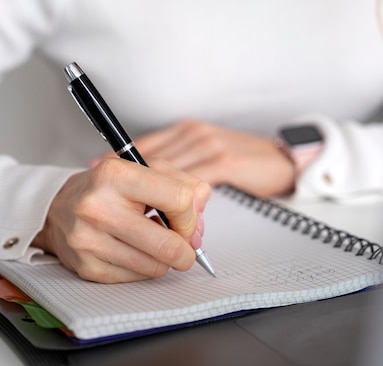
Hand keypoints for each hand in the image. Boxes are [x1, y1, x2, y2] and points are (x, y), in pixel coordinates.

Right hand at [32, 158, 210, 282]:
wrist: (56, 209)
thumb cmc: (107, 189)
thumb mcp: (145, 170)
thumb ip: (183, 184)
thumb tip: (201, 214)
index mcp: (115, 175)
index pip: (179, 200)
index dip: (190, 216)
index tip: (185, 220)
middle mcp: (97, 208)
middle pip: (169, 245)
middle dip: (186, 249)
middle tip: (184, 245)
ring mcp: (89, 241)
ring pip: (156, 266)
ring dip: (164, 259)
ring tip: (151, 241)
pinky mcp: (88, 268)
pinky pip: (137, 277)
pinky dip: (144, 267)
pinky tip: (133, 251)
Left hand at [113, 120, 294, 197]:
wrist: (284, 159)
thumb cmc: (244, 162)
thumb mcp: (207, 159)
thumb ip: (181, 170)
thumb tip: (155, 191)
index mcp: (185, 131)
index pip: (144, 146)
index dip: (119, 162)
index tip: (98, 171)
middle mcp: (192, 134)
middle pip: (152, 160)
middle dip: (134, 184)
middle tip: (116, 202)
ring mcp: (207, 145)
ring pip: (169, 175)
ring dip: (155, 200)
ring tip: (139, 217)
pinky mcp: (223, 161)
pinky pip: (191, 185)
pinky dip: (176, 204)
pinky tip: (166, 215)